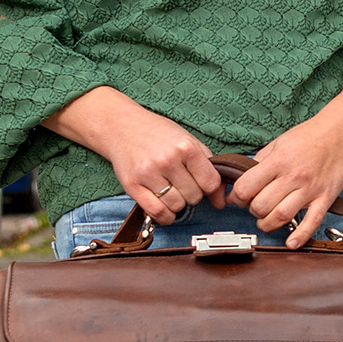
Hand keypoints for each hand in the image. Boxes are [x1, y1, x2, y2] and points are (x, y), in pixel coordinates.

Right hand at [43, 87, 221, 223]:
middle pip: (194, 196)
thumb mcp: (187, 140)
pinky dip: (165, 215)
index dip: (208, 186)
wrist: (121, 126)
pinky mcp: (132, 186)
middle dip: (192, 193)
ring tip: (171, 189)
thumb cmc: (157, 133)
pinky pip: (157, 213)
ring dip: (178, 203)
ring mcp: (148, 173)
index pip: (210, 182)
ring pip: (177, 206)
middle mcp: (167, 160)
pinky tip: (165, 205)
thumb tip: (221, 200)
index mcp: (185, 147)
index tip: (200, 181)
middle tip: (182, 182)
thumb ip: (209, 167)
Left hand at [230, 115, 342, 244]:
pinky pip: (312, 222)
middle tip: (254, 206)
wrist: (341, 132)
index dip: (236, 197)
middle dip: (252, 210)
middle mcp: (293, 176)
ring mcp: (310, 189)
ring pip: (281, 216)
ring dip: (268, 224)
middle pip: (261, 205)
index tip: (237, 198)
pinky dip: (300, 236)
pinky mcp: (325, 198)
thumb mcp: (278, 143)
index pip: (246, 187)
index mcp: (278, 161)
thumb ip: (260, 161)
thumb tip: (243, 178)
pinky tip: (291, 243)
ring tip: (266, 220)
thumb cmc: (310, 135)